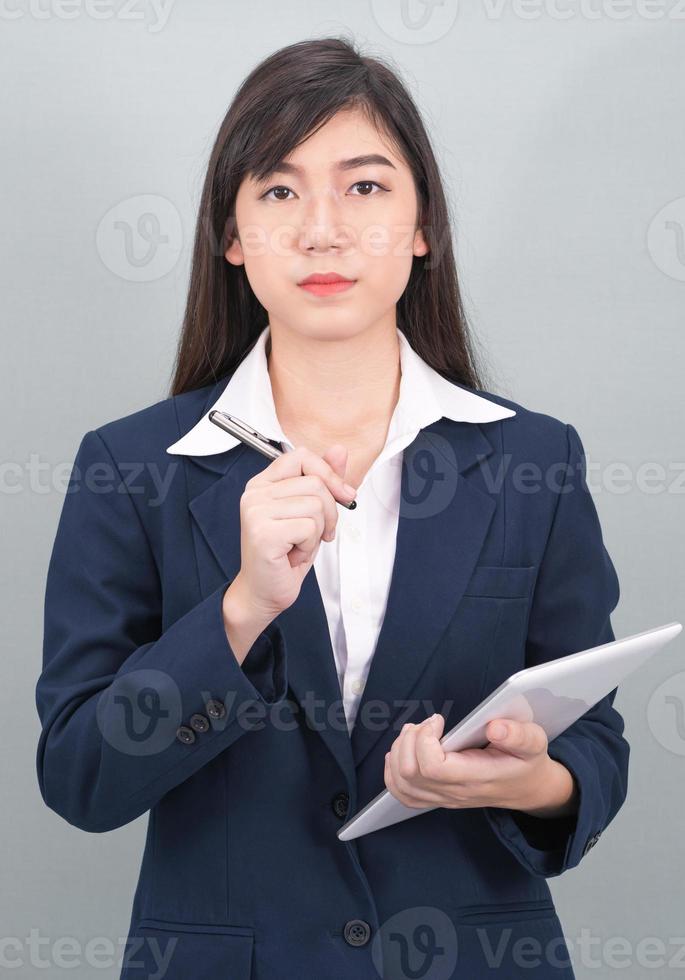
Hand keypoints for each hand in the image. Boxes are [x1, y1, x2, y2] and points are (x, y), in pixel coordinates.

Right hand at [234, 443, 355, 619]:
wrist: (264, 591)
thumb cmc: (285, 554)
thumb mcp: (310, 513)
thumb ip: (323, 480)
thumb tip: (339, 450)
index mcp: (263, 483)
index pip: (301, 456)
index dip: (328, 473)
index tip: (343, 494)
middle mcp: (255, 493)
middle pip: (315, 483)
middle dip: (329, 513)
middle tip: (317, 534)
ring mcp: (256, 511)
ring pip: (316, 506)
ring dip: (317, 532)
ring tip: (299, 545)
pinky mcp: (263, 532)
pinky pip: (309, 528)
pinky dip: (310, 546)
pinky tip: (293, 554)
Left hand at [384, 714, 575, 815]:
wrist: (526, 788)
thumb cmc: (527, 761)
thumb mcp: (534, 742)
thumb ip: (519, 735)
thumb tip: (495, 727)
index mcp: (477, 777)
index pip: (433, 768)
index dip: (425, 740)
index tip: (438, 720)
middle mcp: (455, 792)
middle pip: (410, 774)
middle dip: (409, 740)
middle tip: (426, 723)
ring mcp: (443, 798)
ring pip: (402, 784)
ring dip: (399, 751)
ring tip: (415, 732)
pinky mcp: (436, 797)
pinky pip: (402, 793)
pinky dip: (392, 771)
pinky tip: (402, 751)